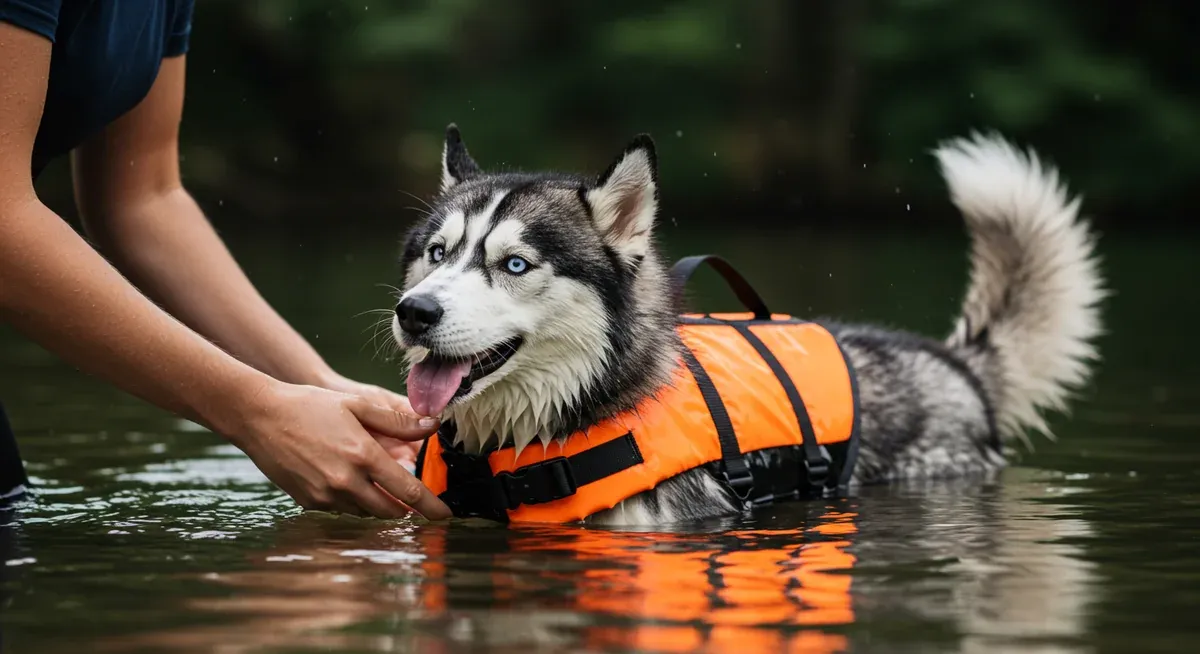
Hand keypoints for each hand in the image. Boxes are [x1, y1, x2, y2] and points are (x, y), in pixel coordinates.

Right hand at [227, 381, 450, 519]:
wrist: (260, 417)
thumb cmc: (311, 406)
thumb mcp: (358, 405)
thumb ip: (398, 421)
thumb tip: (433, 426)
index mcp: (363, 456)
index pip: (408, 491)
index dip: (431, 506)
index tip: (445, 515)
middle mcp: (346, 481)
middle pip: (390, 511)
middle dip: (406, 509)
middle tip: (415, 501)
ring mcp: (325, 496)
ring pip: (366, 512)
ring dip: (379, 505)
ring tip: (379, 486)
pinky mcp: (309, 502)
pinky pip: (342, 510)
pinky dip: (354, 502)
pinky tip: (349, 482)